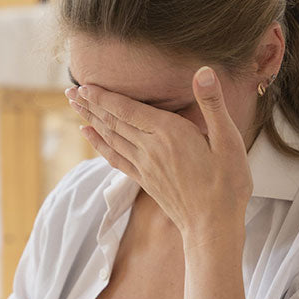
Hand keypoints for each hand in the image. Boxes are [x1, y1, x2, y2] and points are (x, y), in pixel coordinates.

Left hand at [66, 66, 253, 248]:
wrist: (212, 226)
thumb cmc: (227, 184)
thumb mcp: (228, 141)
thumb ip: (213, 104)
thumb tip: (203, 71)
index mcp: (170, 134)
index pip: (128, 110)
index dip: (104, 96)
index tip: (84, 84)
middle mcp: (151, 149)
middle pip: (114, 122)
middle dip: (90, 104)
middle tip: (69, 90)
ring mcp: (145, 166)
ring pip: (111, 137)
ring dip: (91, 119)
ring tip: (74, 105)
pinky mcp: (145, 180)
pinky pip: (115, 158)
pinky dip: (99, 144)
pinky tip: (89, 135)